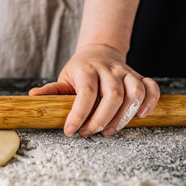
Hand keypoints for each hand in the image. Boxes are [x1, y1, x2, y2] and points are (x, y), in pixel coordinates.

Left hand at [29, 44, 159, 136]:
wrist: (100, 51)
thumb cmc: (80, 71)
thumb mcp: (64, 78)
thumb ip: (52, 90)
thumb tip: (33, 96)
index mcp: (86, 70)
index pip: (86, 93)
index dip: (79, 114)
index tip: (71, 131)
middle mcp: (108, 70)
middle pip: (113, 96)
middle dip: (101, 119)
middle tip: (90, 133)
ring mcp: (126, 73)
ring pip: (134, 93)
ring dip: (124, 116)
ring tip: (109, 131)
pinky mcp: (139, 77)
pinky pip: (152, 88)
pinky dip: (150, 101)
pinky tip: (140, 116)